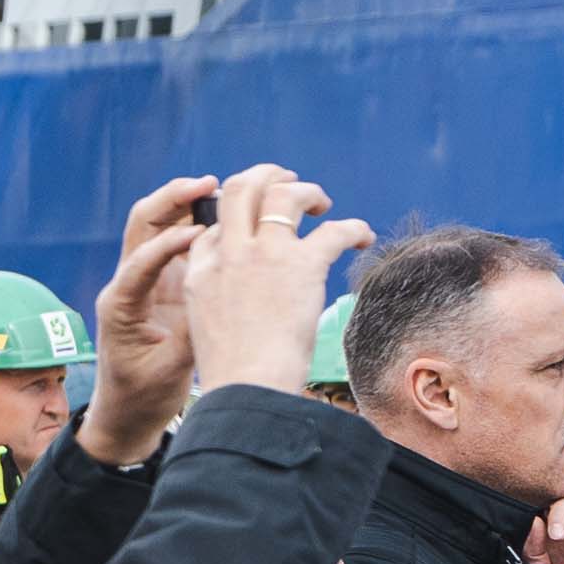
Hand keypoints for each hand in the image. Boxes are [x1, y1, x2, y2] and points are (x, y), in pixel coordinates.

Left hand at [78, 175, 214, 463]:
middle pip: (144, 223)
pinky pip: (180, 241)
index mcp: (120, 303)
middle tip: (210, 182)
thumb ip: (190, 335)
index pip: (141, 258)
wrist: (127, 415)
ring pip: (162, 225)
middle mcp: (129, 283)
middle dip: (173, 198)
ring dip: (190, 203)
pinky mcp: (165, 285)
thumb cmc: (141, 397)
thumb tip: (220, 299)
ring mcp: (147, 280)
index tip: (201, 233)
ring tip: (228, 187)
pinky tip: (235, 216)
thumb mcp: (167, 370)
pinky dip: (202, 222)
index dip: (170, 242)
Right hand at [181, 163, 375, 397]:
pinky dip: (355, 229)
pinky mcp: (301, 265)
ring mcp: (263, 255)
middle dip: (267, 176)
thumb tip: (243, 294)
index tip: (257, 228)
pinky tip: (363, 239)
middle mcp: (229, 254)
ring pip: (284, 194)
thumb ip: (217, 298)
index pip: (214, 227)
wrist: (247, 388)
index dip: (236, 220)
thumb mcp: (205, 328)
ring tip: (324, 205)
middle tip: (288, 183)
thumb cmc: (233, 372)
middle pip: (240, 189)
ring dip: (308, 192)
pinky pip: (335, 229)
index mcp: (200, 271)